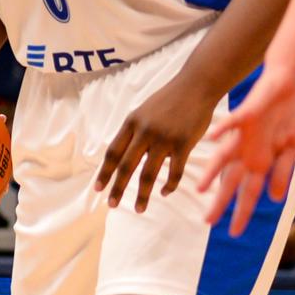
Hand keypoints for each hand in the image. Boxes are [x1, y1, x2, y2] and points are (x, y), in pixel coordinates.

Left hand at [95, 78, 218, 212]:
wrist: (196, 85)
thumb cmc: (169, 100)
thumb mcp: (144, 111)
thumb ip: (134, 132)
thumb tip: (122, 156)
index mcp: (132, 122)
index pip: (113, 152)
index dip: (104, 172)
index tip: (98, 189)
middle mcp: (144, 131)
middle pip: (126, 166)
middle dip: (117, 188)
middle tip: (111, 205)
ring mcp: (164, 138)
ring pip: (148, 173)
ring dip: (142, 194)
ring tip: (138, 209)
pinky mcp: (183, 143)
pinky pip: (174, 171)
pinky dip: (169, 185)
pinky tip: (164, 192)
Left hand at [199, 65, 294, 236]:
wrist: (289, 83)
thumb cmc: (290, 116)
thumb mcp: (293, 148)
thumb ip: (283, 172)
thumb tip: (275, 199)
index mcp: (260, 161)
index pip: (249, 192)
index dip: (242, 211)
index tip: (233, 232)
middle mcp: (247, 151)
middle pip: (232, 181)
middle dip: (222, 202)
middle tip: (208, 222)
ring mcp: (244, 135)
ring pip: (224, 156)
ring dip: (213, 171)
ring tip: (201, 188)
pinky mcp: (246, 114)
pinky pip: (232, 122)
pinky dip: (224, 129)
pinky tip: (213, 137)